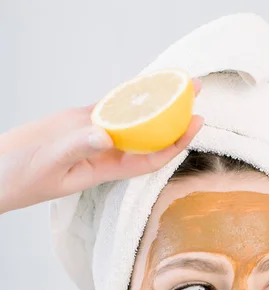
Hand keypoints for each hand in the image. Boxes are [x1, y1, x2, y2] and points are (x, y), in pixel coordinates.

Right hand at [0, 79, 202, 213]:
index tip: (195, 125)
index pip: (149, 157)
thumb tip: (106, 135)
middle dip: (173, 117)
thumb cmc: (21, 178)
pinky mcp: (76, 120)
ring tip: (177, 81)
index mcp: (104, 169)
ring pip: (130, 117)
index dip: (174, 143)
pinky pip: (107, 105)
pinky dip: (124, 95)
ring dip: (153, 102)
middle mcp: (104, 151)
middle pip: (147, 134)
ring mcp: (91, 134)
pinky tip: (142, 84)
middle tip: (196, 92)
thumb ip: (76, 149)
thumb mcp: (50, 165)